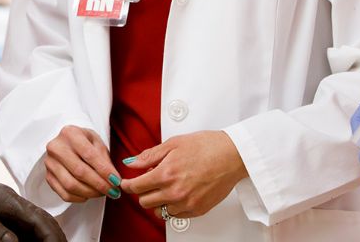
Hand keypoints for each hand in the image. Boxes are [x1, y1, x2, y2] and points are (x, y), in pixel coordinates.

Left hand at [0, 175, 67, 241]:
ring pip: (31, 225)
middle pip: (40, 220)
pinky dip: (28, 238)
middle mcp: (9, 202)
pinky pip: (18, 228)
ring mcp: (2, 208)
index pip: (38, 219)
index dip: (52, 235)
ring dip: (42, 238)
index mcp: (7, 199)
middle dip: (54, 236)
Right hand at [42, 125, 120, 202]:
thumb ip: (104, 159)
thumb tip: (113, 180)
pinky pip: (64, 193)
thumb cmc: (84, 142)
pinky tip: (89, 195)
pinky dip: (79, 198)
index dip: (104, 170)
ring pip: (71, 185)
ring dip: (90, 193)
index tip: (116, 181)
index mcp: (70, 133)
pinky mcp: (48, 177)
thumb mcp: (96, 142)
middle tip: (113, 191)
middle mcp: (56, 147)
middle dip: (99, 184)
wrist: (66, 143)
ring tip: (103, 193)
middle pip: (79, 171)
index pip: (89, 155)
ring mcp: (50, 163)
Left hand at [119, 131, 247, 218]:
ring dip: (157, 200)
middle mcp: (175, 192)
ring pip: (159, 211)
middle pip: (144, 202)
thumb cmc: (207, 146)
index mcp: (166, 174)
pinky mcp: (197, 210)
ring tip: (166, 187)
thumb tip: (131, 162)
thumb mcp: (174, 143)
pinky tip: (177, 194)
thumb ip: (150, 155)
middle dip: (143, 191)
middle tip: (149, 182)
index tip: (127, 183)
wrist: (233, 155)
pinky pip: (175, 215)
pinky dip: (172, 207)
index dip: (128, 184)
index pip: (136, 187)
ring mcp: (186, 203)